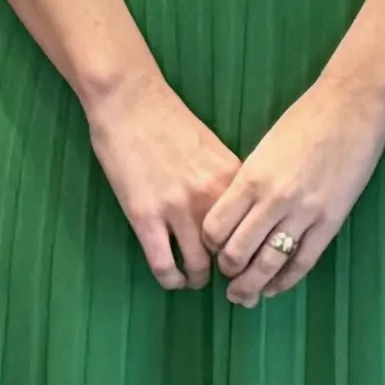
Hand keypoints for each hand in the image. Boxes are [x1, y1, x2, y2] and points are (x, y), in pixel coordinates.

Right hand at [85, 71, 243, 290]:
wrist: (130, 100)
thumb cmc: (169, 119)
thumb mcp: (213, 149)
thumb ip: (227, 181)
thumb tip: (239, 213)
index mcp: (233, 178)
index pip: (254, 228)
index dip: (254, 251)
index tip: (253, 262)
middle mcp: (211, 197)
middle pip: (231, 253)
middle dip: (233, 275)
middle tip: (231, 284)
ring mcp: (177, 209)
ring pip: (199, 266)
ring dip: (199, 280)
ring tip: (196, 280)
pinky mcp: (145, 217)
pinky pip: (164, 265)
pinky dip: (171, 279)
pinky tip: (172, 279)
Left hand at [202, 76, 384, 303]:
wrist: (352, 106)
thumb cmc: (305, 120)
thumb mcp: (263, 150)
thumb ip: (248, 184)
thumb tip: (235, 217)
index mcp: (251, 178)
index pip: (215, 229)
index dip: (210, 246)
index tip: (215, 248)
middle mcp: (273, 200)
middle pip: (237, 253)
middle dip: (228, 272)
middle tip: (228, 277)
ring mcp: (304, 213)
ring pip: (268, 265)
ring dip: (252, 286)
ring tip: (244, 296)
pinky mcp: (331, 221)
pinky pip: (303, 262)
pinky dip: (285, 280)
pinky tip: (275, 288)